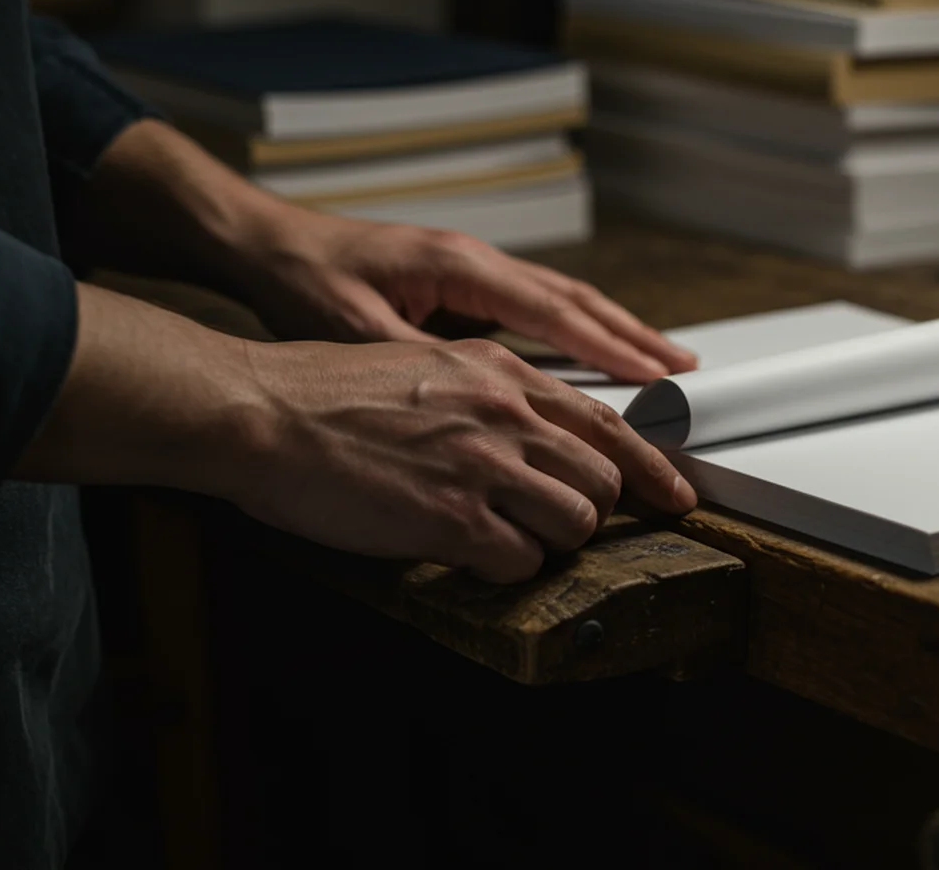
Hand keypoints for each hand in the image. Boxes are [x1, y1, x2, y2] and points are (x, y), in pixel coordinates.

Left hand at [71, 119, 693, 382]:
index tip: (657, 373)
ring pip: (558, 301)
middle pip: (574, 299)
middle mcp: (475, 262)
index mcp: (459, 267)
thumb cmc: (301, 283)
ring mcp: (469, 270)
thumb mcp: (356, 333)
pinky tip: (588, 359)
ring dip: (611, 331)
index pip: (553, 310)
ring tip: (659, 362)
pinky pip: (531, 310)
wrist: (260, 243)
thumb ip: (420, 365)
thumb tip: (476, 403)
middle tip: (685, 369)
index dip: (609, 346)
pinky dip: (572, 332)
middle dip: (633, 334)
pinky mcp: (457, 285)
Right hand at [228, 335, 696, 580]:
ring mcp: (483, 464)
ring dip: (549, 545)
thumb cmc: (323, 395)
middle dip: (590, 515)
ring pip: (576, 525)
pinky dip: (505, 570)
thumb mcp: (423, 368)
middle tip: (557, 530)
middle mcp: (505, 412)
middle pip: (603, 480)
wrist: (262, 412)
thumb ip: (485, 397)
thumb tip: (530, 441)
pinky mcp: (454, 517)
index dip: (650, 468)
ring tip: (502, 542)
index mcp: (500, 373)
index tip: (676, 495)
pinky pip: (521, 562)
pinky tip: (468, 557)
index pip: (606, 421)